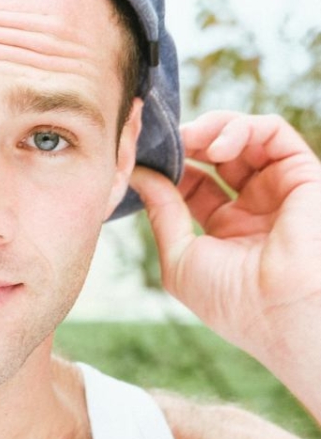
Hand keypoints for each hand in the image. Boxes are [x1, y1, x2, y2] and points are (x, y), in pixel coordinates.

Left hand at [131, 111, 320, 394]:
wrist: (282, 310)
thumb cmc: (232, 300)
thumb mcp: (180, 259)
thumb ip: (161, 212)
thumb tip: (138, 175)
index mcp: (226, 231)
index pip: (193, 183)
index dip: (169, 167)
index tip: (142, 159)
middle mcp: (253, 208)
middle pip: (215, 155)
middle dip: (187, 142)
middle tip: (163, 142)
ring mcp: (277, 189)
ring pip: (242, 136)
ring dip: (210, 128)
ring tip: (190, 140)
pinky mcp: (301, 173)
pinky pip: (272, 131)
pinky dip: (240, 127)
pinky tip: (216, 147)